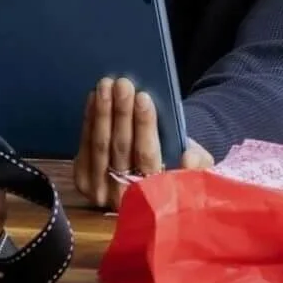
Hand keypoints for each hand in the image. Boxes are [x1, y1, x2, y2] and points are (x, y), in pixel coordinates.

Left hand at [72, 77, 212, 210]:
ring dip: (102, 112)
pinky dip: (89, 120)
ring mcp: (99, 192)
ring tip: (107, 85)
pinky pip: (84, 146)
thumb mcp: (197, 162)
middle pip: (120, 148)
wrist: (150, 175)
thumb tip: (187, 158)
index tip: (143, 97)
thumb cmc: (175, 161)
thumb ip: (200, 162)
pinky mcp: (83, 181)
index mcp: (154, 193)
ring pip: (100, 146)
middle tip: (122, 84)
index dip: (144, 125)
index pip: (147, 155)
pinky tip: (95, 99)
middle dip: (121, 112)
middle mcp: (124, 197)